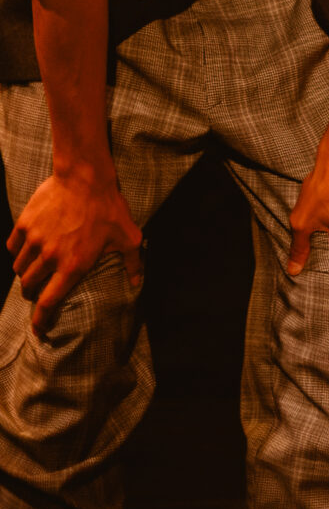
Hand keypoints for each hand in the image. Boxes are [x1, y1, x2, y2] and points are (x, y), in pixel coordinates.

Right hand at [9, 162, 143, 335]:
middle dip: (32, 294)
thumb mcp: (129, 237)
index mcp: (73, 266)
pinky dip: (17, 252)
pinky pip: (12, 247)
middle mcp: (49, 257)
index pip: (49, 302)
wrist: (85, 178)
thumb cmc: (110, 208)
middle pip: (29, 287)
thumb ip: (133, 263)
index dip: (41, 320)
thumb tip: (137, 282)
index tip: (38, 330)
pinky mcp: (24, 225)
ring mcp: (34, 241)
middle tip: (37, 292)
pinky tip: (26, 249)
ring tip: (35, 269)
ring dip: (26, 273)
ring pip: (20, 268)